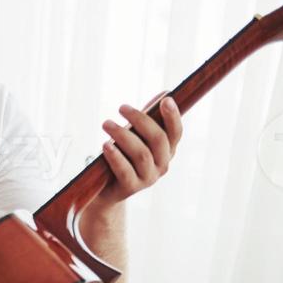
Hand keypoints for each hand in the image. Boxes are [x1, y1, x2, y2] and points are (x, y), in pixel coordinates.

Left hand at [95, 94, 183, 209]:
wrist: (106, 189)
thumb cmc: (123, 155)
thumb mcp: (135, 136)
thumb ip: (148, 118)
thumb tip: (165, 93)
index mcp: (167, 150)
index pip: (176, 132)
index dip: (173, 116)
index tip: (166, 99)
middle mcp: (162, 164)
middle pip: (158, 139)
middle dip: (140, 120)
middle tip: (121, 107)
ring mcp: (148, 178)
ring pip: (141, 153)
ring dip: (123, 135)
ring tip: (106, 123)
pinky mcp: (131, 187)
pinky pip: (125, 170)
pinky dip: (115, 156)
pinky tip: (105, 145)